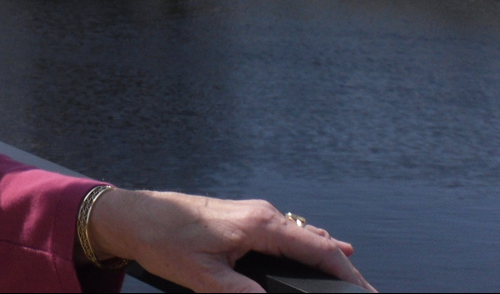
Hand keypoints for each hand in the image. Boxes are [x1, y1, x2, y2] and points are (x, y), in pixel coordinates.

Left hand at [89, 188, 373, 293]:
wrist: (133, 214)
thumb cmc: (163, 238)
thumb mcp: (202, 276)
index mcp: (258, 223)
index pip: (317, 248)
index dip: (346, 271)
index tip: (366, 290)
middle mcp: (260, 213)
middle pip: (316, 241)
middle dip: (342, 267)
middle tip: (363, 290)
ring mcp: (252, 213)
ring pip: (303, 235)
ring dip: (327, 256)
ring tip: (348, 279)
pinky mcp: (243, 219)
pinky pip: (286, 233)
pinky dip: (308, 245)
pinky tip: (318, 253)